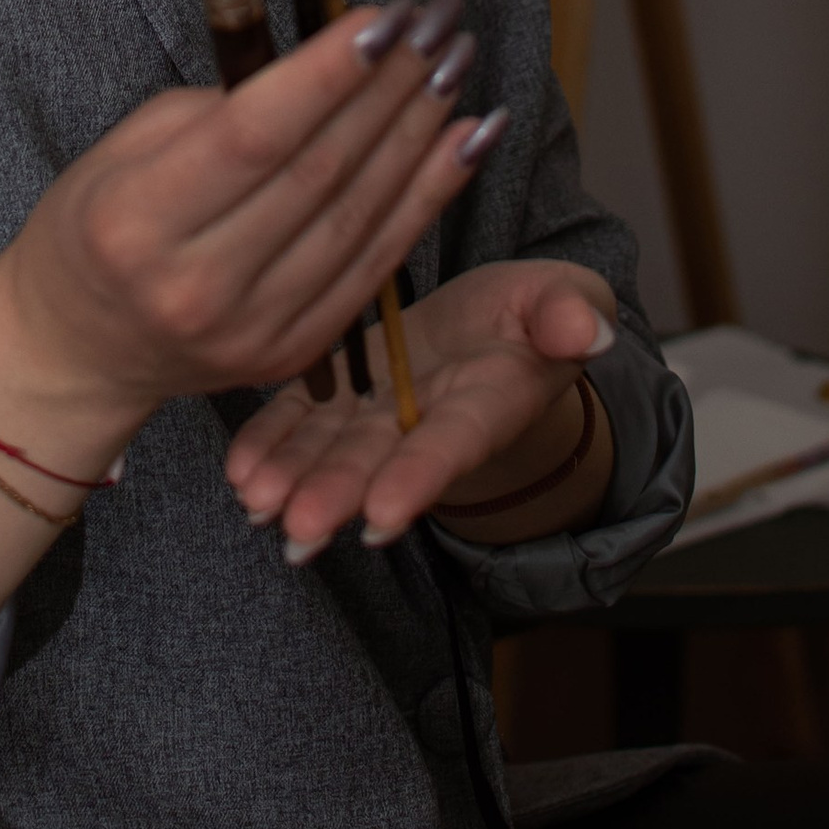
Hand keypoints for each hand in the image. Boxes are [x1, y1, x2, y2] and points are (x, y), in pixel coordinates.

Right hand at [0, 0, 503, 452]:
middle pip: (319, 173)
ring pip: (361, 217)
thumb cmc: (94, 226)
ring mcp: (252, 329)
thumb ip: (220, 112)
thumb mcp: (123, 150)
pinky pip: (377, 265)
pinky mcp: (294, 353)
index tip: (385, 15)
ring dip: (421, 134)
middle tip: (438, 22)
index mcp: (137, 222)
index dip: (328, 74)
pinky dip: (428, 198)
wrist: (78, 352)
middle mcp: (197, 286)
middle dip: (390, 88)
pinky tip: (464, 140)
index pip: (254, 137)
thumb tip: (329, 66)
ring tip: (455, 64)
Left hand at [223, 260, 618, 559]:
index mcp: (489, 401)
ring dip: (294, 479)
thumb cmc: (537, 313)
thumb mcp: (567, 300)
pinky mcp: (340, 391)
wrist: (497, 326)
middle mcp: (427, 421)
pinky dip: (270, 442)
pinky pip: (301, 419)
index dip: (419, 476)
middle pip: (380, 461)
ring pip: (331, 449)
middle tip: (298, 529)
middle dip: (338, 494)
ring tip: (255, 503)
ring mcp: (380, 412)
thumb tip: (588, 331)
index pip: (452, 443)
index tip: (383, 515)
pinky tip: (240, 469)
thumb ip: (570, 315)